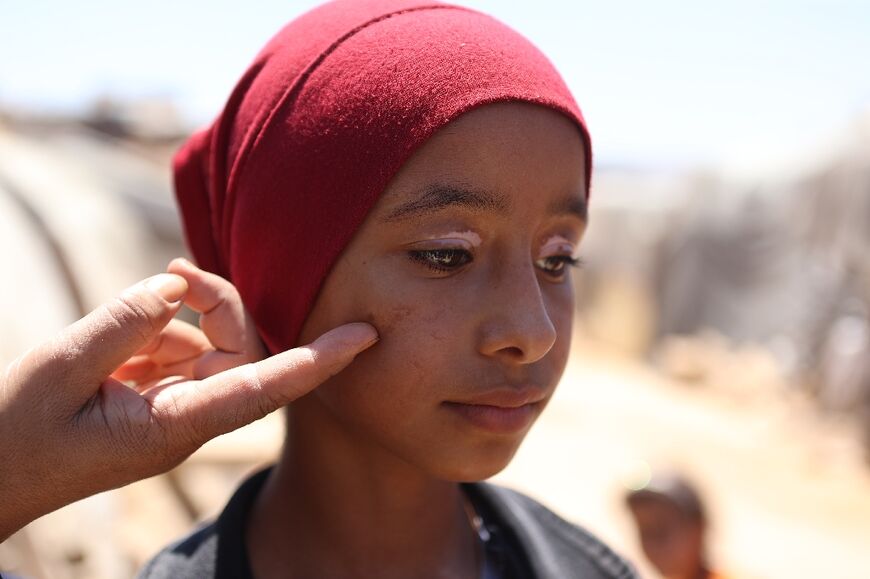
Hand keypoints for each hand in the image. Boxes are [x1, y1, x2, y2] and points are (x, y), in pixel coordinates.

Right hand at [0, 265, 377, 540]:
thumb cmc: (18, 435)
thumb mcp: (59, 371)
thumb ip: (121, 324)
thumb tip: (176, 284)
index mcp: (175, 427)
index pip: (265, 387)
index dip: (319, 361)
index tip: (366, 338)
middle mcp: (190, 418)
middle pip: (246, 349)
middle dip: (223, 304)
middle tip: (177, 269)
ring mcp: (178, 408)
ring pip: (214, 344)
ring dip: (181, 318)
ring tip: (118, 328)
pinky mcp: (162, 396)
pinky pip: (183, 349)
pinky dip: (158, 331)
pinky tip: (116, 344)